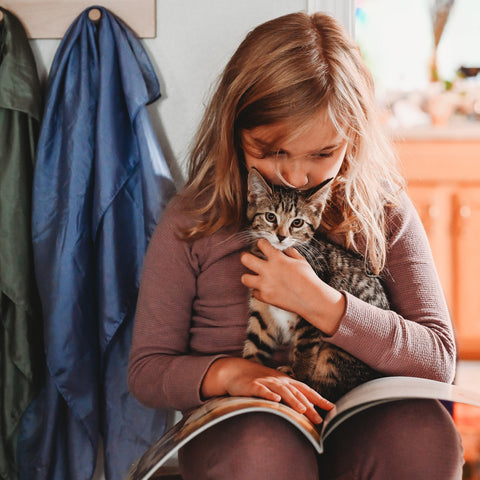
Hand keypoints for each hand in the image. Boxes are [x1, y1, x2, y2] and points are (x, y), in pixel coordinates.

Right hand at [202, 357, 332, 423]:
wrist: (234, 371)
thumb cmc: (257, 382)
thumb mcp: (275, 388)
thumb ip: (289, 396)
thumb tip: (307, 409)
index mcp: (286, 382)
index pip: (305, 390)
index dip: (318, 398)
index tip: (332, 408)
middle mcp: (278, 381)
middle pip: (297, 392)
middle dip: (309, 406)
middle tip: (319, 420)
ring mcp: (266, 382)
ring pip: (282, 391)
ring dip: (293, 399)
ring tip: (302, 409)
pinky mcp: (252, 385)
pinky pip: (261, 390)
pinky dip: (269, 394)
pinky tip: (275, 399)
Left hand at [240, 239, 316, 309]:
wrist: (311, 299)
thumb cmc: (309, 279)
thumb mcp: (301, 261)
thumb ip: (291, 253)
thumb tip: (285, 249)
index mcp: (277, 259)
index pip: (261, 244)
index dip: (262, 243)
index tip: (263, 245)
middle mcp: (268, 270)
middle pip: (245, 259)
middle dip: (245, 257)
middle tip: (248, 258)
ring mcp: (265, 285)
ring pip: (245, 278)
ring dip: (249, 276)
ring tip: (255, 276)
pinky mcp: (265, 297)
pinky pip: (254, 292)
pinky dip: (259, 291)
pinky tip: (265, 289)